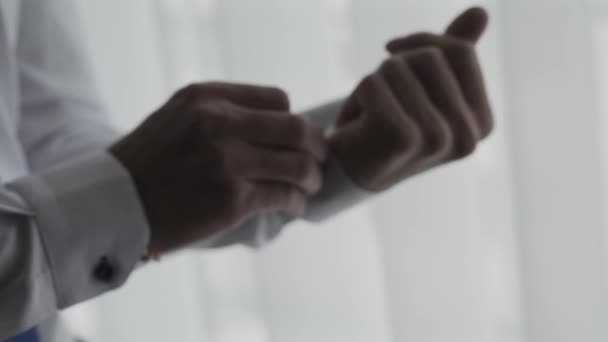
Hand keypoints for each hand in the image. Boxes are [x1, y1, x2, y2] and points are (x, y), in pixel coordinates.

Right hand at [109, 82, 326, 253]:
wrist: (114, 204)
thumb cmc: (149, 162)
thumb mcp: (178, 115)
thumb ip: (224, 110)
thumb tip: (279, 121)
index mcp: (207, 97)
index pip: (278, 99)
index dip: (291, 120)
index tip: (292, 138)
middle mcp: (219, 123)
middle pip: (297, 129)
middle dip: (317, 147)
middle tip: (318, 161)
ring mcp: (227, 162)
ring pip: (299, 164)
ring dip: (313, 177)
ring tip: (310, 185)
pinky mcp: (231, 200)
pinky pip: (284, 196)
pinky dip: (297, 202)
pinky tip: (294, 205)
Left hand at [330, 7, 492, 190]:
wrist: (350, 172)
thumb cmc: (386, 123)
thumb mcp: (422, 84)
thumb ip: (453, 52)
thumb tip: (481, 11)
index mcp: (482, 124)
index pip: (460, 51)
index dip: (420, 44)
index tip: (395, 66)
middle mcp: (468, 137)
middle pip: (430, 56)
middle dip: (396, 66)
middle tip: (383, 101)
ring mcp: (440, 140)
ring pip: (399, 66)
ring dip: (376, 81)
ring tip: (371, 113)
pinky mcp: (405, 139)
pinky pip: (374, 82)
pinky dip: (359, 93)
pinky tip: (358, 122)